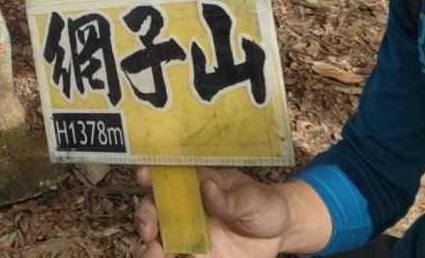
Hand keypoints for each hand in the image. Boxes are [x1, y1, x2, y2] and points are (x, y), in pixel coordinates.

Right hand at [135, 166, 330, 257]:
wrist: (281, 233)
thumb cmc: (265, 204)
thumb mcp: (253, 198)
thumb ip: (230, 198)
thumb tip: (208, 189)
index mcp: (198, 184)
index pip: (170, 176)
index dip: (153, 174)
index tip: (144, 177)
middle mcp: (188, 208)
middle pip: (156, 209)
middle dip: (146, 217)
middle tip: (149, 231)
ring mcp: (190, 234)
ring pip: (161, 239)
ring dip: (151, 247)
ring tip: (155, 255)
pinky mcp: (198, 256)